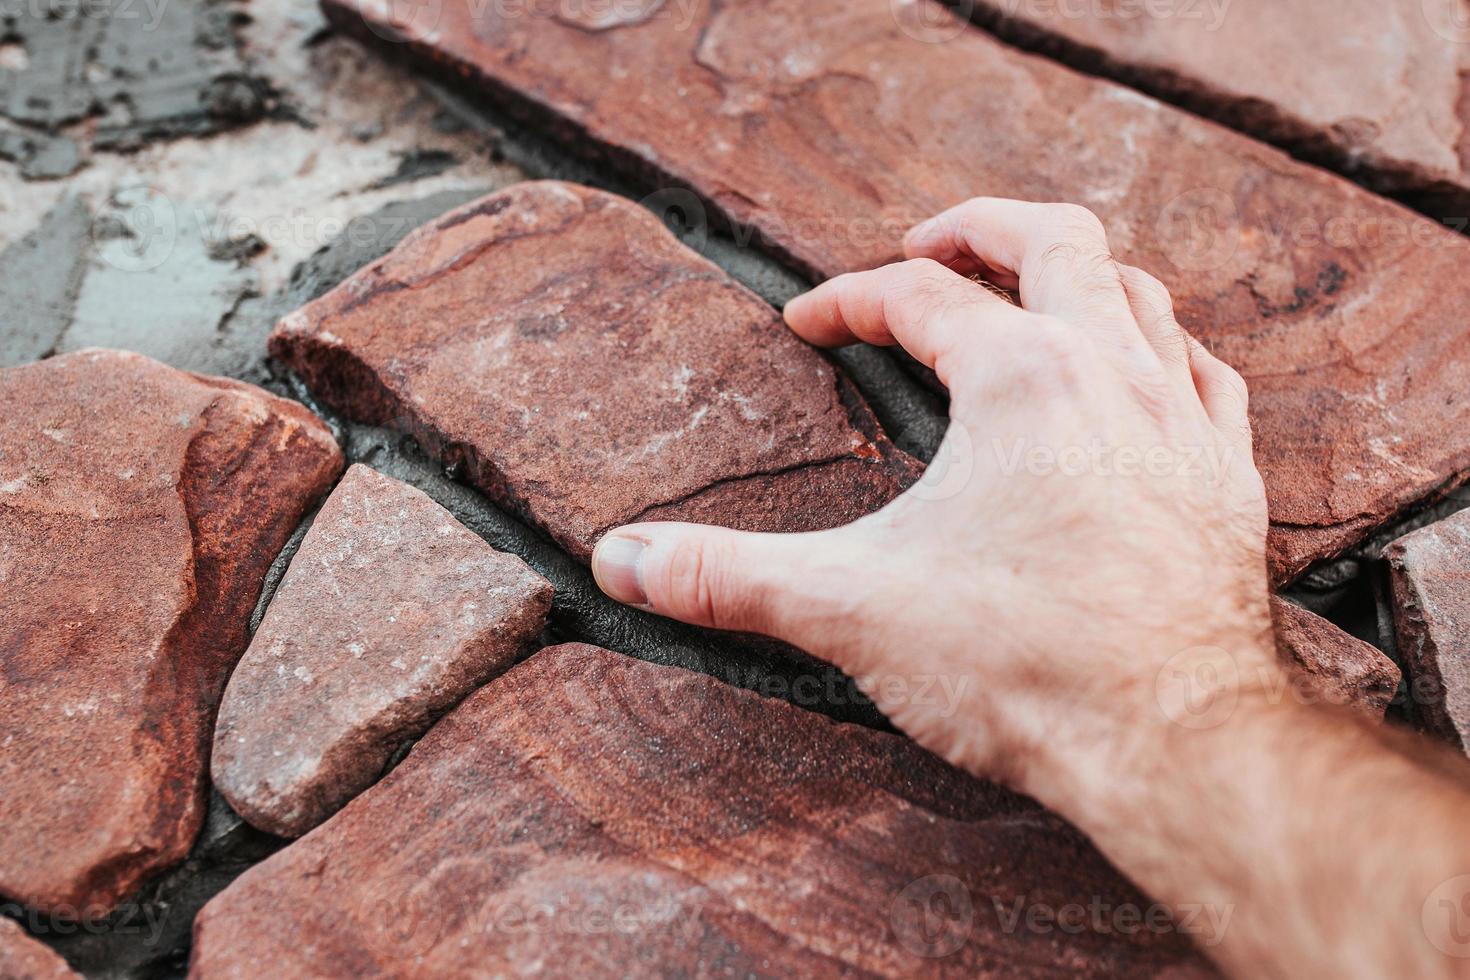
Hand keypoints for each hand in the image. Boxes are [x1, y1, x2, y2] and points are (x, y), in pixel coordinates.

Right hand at [591, 197, 1278, 811]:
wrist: (1170, 741)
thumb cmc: (1019, 664)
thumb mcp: (849, 608)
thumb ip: (726, 577)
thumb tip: (618, 563)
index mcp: (1019, 377)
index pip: (916, 299)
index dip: (847, 302)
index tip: (807, 326)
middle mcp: (1111, 372)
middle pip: (1053, 240)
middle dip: (979, 227)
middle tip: (927, 244)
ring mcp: (1182, 422)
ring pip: (1141, 294)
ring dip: (1077, 275)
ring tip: (1027, 291)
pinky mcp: (1227, 481)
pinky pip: (1210, 376)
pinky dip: (1168, 351)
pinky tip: (1146, 374)